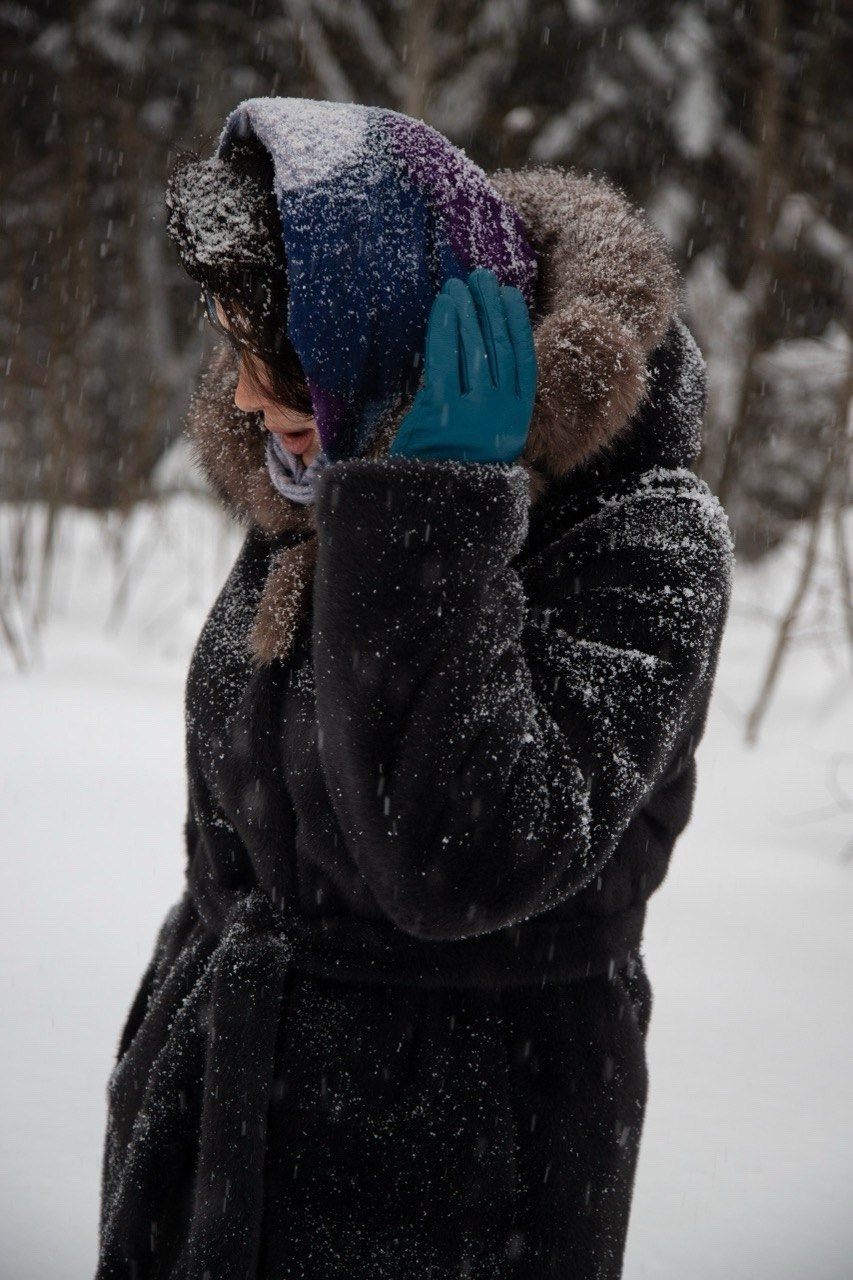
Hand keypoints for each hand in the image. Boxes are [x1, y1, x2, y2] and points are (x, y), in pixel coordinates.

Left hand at [388, 268, 536, 463]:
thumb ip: (489, 399)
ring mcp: (475, 412)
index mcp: (518, 417)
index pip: (522, 360)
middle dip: (490, 308)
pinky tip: (445, 305)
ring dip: (468, 312)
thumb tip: (482, 350)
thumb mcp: (486, 434)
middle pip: (499, 348)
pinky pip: (445, 360)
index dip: (516, 324)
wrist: (439, 503)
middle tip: (481, 278)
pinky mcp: (445, 412)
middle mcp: (502, 413)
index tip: (510, 295)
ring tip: (459, 284)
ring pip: (474, 349)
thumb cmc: (458, 464)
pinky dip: (445, 328)